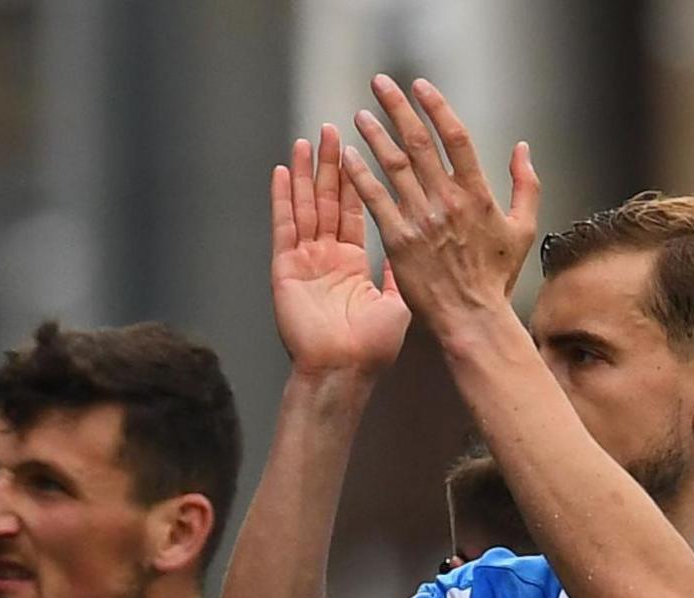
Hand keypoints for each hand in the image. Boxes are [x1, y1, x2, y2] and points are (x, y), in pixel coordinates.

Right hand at [273, 125, 409, 378]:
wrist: (345, 371)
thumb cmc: (372, 348)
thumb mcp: (396, 303)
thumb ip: (399, 272)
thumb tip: (412, 250)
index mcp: (352, 264)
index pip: (354, 212)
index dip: (354, 181)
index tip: (358, 150)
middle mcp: (327, 257)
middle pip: (328, 201)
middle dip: (331, 165)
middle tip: (333, 129)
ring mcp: (305, 260)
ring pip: (305, 206)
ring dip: (306, 173)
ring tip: (309, 139)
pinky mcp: (286, 267)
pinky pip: (284, 226)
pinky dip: (283, 198)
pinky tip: (282, 171)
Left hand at [342, 76, 540, 331]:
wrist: (472, 319)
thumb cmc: (496, 278)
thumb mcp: (523, 229)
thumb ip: (526, 186)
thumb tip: (523, 149)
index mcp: (477, 195)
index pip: (456, 138)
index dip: (436, 107)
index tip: (420, 86)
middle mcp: (447, 201)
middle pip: (419, 143)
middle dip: (397, 108)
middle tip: (380, 84)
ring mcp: (421, 220)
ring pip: (394, 166)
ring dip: (375, 136)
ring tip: (360, 115)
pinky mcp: (398, 240)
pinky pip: (376, 200)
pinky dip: (361, 176)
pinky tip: (348, 157)